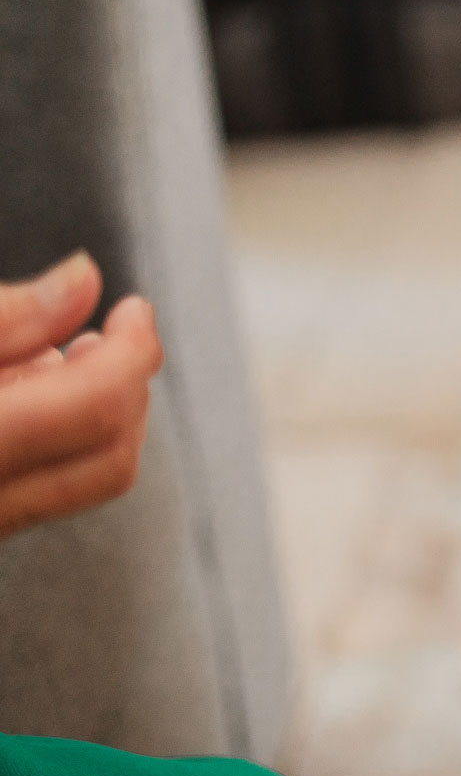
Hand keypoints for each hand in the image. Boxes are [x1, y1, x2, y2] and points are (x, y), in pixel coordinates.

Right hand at [0, 253, 161, 539]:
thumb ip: (5, 318)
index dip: (133, 347)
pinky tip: (24, 398)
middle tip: (105, 335)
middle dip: (126, 389)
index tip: (132, 308)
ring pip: (83, 486)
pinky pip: (40, 498)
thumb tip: (85, 277)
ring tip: (56, 359)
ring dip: (95, 418)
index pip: (98, 406)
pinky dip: (58, 445)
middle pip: (112, 458)